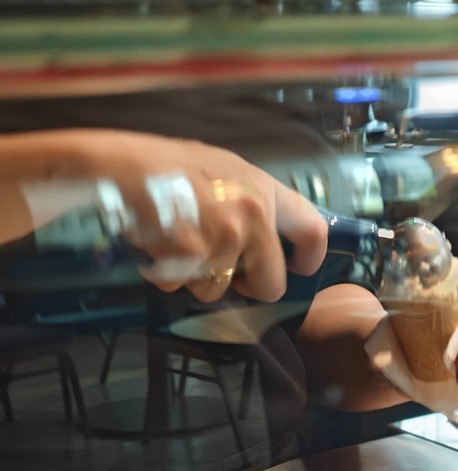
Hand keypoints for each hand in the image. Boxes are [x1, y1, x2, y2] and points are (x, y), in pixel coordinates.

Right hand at [0, 129, 327, 303]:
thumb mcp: (224, 170)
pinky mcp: (192, 257)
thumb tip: (273, 243)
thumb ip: (254, 203)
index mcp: (263, 189)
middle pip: (270, 285)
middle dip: (248, 288)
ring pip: (220, 292)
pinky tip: (158, 246)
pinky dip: (168, 276)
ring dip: (198, 280)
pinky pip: (184, 288)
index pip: (313, 231)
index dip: (309, 259)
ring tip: (179, 245)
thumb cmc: (167, 167)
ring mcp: (222, 238)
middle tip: (227, 275)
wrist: (118, 165)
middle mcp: (251, 215)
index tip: (298, 268)